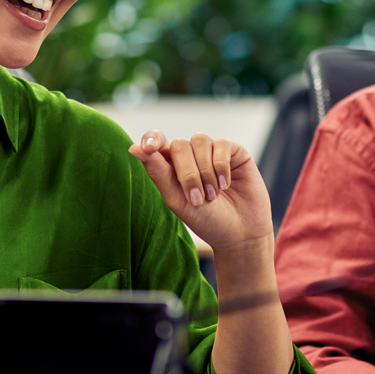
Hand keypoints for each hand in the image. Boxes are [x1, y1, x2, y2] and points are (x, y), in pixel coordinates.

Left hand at [129, 131, 272, 254]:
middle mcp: (192, 156)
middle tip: (197, 199)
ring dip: (205, 171)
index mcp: (172, 166)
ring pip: (200, 141)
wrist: (241, 233)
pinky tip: (226, 185)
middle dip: (187, 173)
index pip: (157, 142)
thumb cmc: (206, 220)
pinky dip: (221, 166)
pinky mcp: (234, 152)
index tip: (149, 148)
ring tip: (213, 196)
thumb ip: (158, 173)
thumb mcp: (177, 199)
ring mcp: (213, 152)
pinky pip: (222, 144)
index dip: (151, 139)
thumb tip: (133, 148)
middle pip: (179, 145)